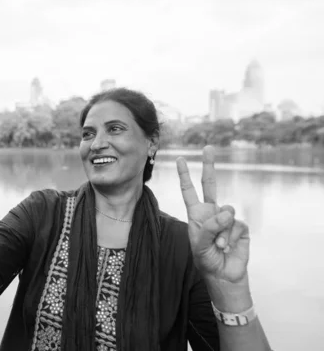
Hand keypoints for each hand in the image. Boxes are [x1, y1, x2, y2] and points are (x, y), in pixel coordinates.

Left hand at [176, 146, 249, 283]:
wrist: (223, 274)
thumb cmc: (206, 259)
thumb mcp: (199, 244)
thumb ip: (209, 226)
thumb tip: (227, 211)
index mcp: (196, 214)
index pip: (189, 191)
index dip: (184, 176)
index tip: (180, 159)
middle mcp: (211, 212)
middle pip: (210, 184)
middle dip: (208, 166)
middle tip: (207, 148)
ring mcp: (226, 217)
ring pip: (225, 211)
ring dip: (220, 230)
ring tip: (218, 245)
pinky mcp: (240, 226)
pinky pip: (235, 223)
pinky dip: (230, 237)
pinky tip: (227, 247)